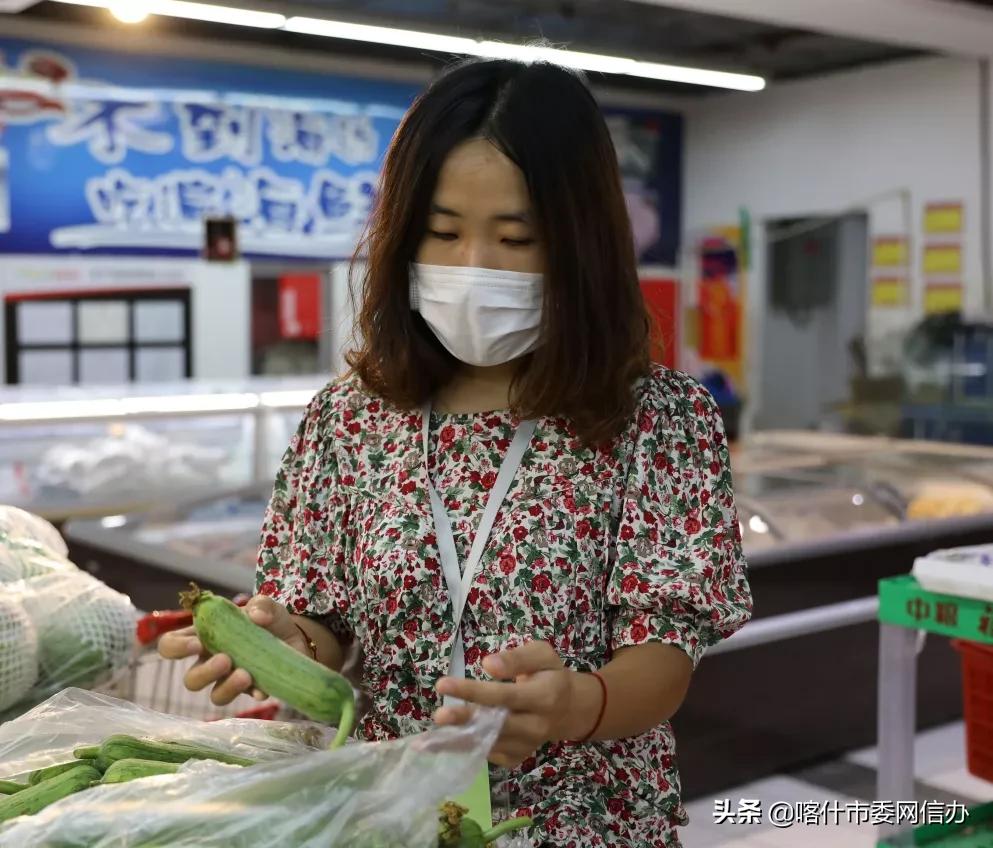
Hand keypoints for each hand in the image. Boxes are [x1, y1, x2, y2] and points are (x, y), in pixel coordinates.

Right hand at [157, 595, 310, 705]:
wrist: (296, 635)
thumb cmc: (269, 619)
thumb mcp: (265, 604)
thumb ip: (260, 604)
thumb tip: (255, 616)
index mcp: (204, 636)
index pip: (171, 645)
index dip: (176, 648)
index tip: (196, 645)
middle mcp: (211, 661)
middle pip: (190, 680)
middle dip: (205, 673)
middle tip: (226, 660)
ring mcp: (230, 679)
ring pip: (214, 696)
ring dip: (227, 687)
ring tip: (246, 675)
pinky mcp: (252, 690)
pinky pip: (247, 699)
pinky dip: (254, 693)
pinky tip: (263, 688)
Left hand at [433, 641, 594, 767]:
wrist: (570, 709)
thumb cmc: (551, 675)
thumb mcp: (542, 655)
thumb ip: (517, 658)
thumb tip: (487, 664)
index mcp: (544, 697)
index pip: (504, 696)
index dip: (473, 691)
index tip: (442, 684)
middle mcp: (536, 726)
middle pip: (495, 726)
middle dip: (464, 721)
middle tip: (437, 716)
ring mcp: (526, 746)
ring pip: (488, 745)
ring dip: (456, 742)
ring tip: (426, 742)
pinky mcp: (517, 757)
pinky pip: (488, 754)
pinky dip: (466, 749)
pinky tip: (442, 744)